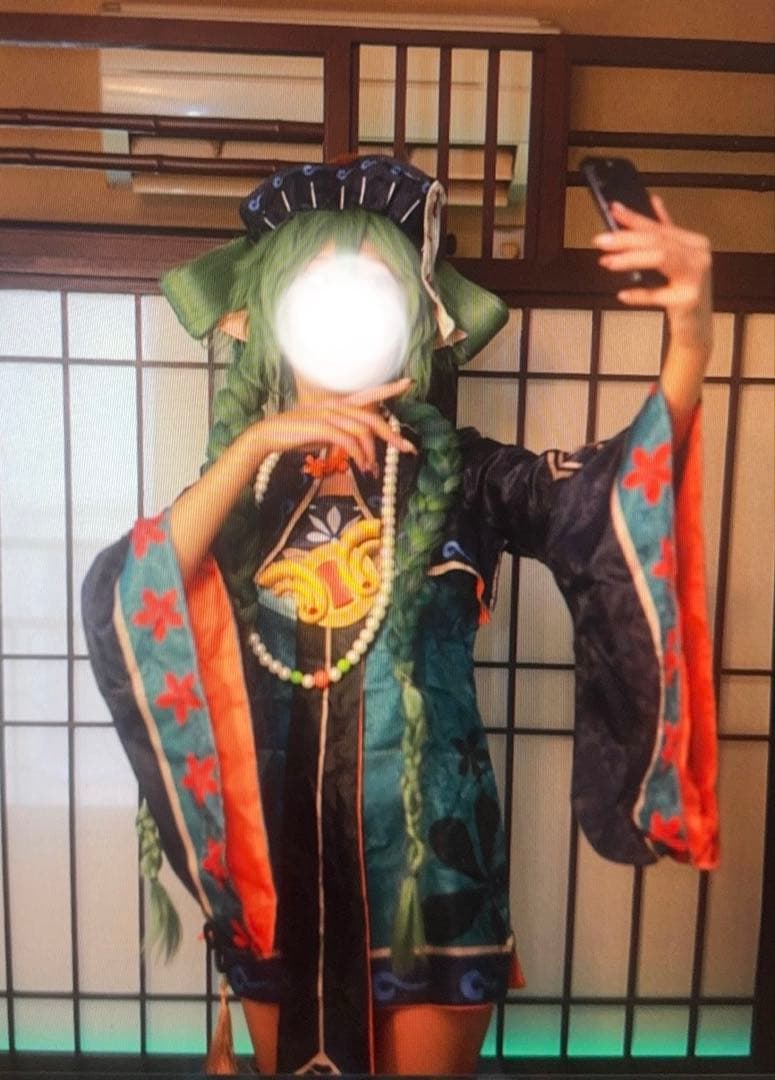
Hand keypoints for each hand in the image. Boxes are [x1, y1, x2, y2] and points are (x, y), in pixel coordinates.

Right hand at [251, 377, 416, 474]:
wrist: (268, 436)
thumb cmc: (295, 435)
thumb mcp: (323, 431)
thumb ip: (341, 432)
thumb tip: (358, 445)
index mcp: (338, 404)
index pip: (368, 393)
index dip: (388, 388)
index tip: (408, 383)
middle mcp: (336, 406)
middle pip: (372, 417)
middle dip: (393, 434)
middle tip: (408, 448)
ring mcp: (329, 415)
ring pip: (363, 431)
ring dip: (372, 453)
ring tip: (372, 469)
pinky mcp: (322, 428)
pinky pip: (349, 441)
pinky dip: (359, 456)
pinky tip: (360, 467)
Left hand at [593, 198, 711, 348]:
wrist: (696, 329)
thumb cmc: (682, 294)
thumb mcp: (675, 261)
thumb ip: (666, 232)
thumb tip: (652, 201)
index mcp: (695, 243)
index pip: (659, 227)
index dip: (635, 218)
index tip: (612, 210)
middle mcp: (699, 256)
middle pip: (658, 241)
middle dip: (626, 239)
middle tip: (601, 241)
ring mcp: (697, 277)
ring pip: (660, 258)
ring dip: (630, 260)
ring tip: (607, 262)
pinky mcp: (690, 300)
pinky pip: (659, 295)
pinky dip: (639, 294)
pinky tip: (622, 295)